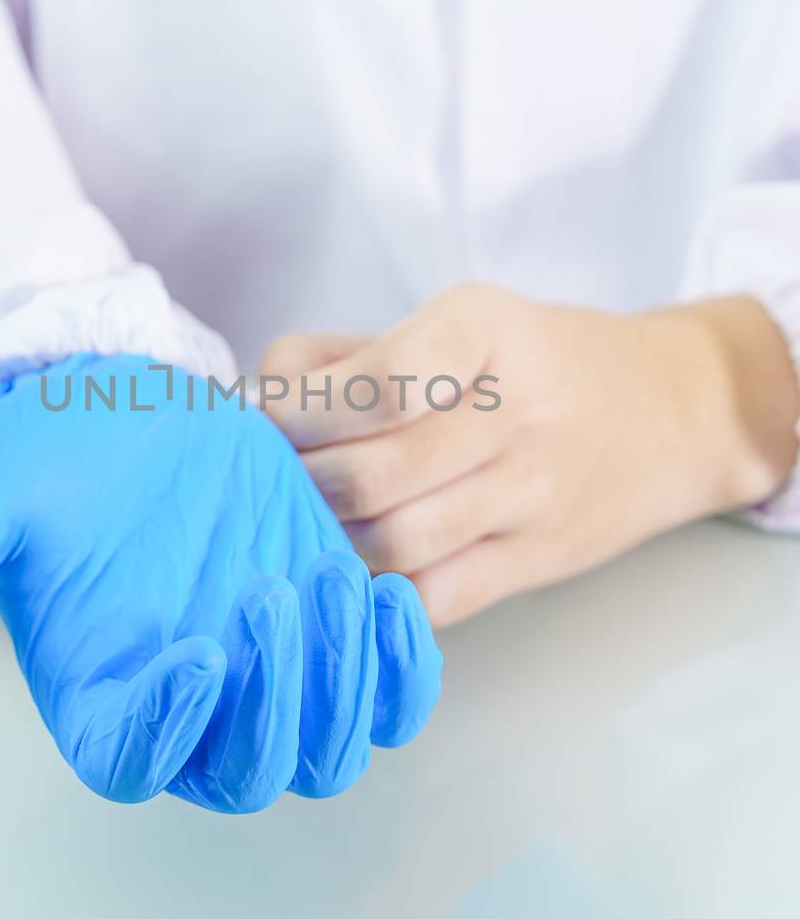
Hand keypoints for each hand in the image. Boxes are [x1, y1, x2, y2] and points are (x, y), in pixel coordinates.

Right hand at [0, 355, 441, 810]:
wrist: (123, 410)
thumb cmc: (43, 463)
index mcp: (102, 700)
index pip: (137, 764)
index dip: (171, 728)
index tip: (195, 650)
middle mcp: (190, 710)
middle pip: (252, 774)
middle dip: (276, 702)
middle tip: (271, 592)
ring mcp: (268, 674)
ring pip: (329, 749)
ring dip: (343, 681)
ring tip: (331, 576)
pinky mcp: (327, 629)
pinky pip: (388, 696)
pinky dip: (402, 670)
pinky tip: (389, 598)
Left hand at [261, 287, 799, 624]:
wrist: (667, 411)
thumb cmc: (529, 362)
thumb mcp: (452, 319)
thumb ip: (343, 355)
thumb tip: (251, 405)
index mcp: (481, 329)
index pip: (376, 385)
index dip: (299, 414)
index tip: (268, 423)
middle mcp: (513, 408)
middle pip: (370, 475)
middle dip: (298, 485)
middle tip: (274, 480)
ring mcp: (531, 492)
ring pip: (395, 543)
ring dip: (329, 540)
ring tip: (311, 520)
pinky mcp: (537, 560)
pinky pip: (436, 598)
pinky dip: (378, 591)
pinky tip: (356, 566)